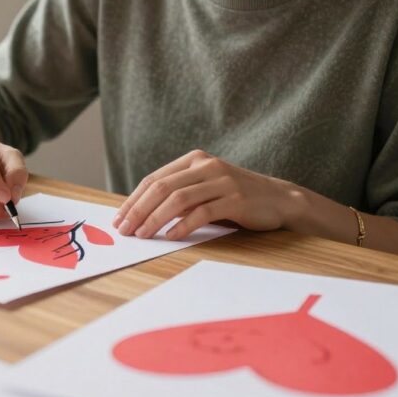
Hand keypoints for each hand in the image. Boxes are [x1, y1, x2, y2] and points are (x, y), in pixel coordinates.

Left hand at [112, 150, 301, 239]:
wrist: (278, 199)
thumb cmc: (234, 198)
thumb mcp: (204, 190)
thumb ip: (178, 196)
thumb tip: (140, 215)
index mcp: (194, 160)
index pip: (154, 179)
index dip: (133, 199)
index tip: (119, 219)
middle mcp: (206, 165)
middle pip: (162, 187)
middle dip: (139, 210)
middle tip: (125, 230)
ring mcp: (222, 180)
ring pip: (179, 199)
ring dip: (156, 219)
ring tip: (143, 235)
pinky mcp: (235, 198)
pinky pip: (203, 212)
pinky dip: (183, 225)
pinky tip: (171, 237)